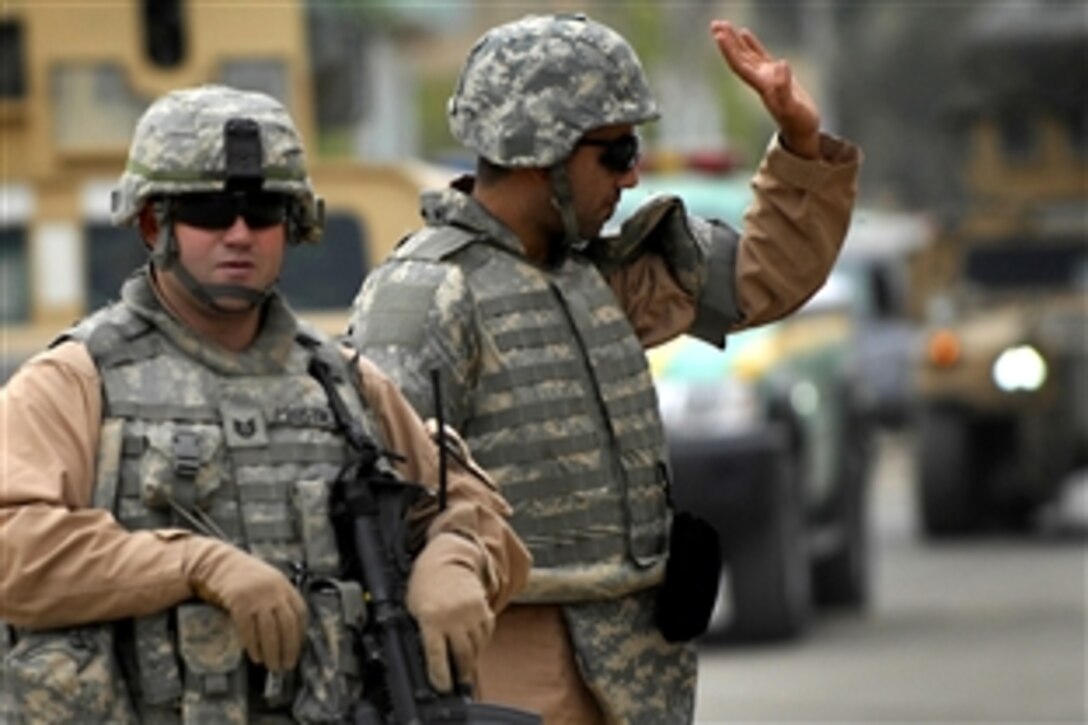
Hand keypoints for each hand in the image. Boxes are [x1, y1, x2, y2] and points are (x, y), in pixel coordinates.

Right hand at [183, 538, 306, 671]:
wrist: (219, 563)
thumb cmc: (245, 576)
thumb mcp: (269, 582)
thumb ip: (280, 599)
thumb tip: (290, 630)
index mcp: (285, 585)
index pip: (300, 613)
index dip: (301, 634)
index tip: (299, 650)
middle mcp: (274, 591)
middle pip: (287, 624)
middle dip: (289, 648)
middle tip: (287, 665)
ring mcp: (257, 597)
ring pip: (269, 630)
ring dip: (272, 652)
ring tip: (272, 666)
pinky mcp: (239, 602)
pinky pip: (248, 629)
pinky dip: (253, 646)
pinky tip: (255, 656)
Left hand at [406, 532, 493, 691]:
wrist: (447, 558)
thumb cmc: (425, 584)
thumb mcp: (414, 608)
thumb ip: (422, 632)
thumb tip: (428, 659)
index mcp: (431, 618)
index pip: (437, 656)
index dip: (441, 676)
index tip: (443, 687)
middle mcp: (453, 617)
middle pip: (461, 655)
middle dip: (459, 672)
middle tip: (457, 681)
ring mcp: (471, 612)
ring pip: (476, 647)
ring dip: (471, 658)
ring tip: (465, 665)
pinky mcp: (483, 608)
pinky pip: (486, 633)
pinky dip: (481, 642)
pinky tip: (474, 644)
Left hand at [710, 20, 820, 158]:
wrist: (802, 131)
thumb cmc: (798, 123)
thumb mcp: (792, 108)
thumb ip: (785, 89)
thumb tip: (781, 65)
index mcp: (761, 86)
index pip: (740, 65)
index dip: (729, 50)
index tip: (719, 35)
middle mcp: (760, 80)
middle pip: (739, 57)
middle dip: (726, 41)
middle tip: (715, 23)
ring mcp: (766, 77)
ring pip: (746, 54)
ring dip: (733, 40)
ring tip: (722, 24)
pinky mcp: (775, 75)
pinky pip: (759, 55)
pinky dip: (751, 43)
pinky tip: (744, 33)